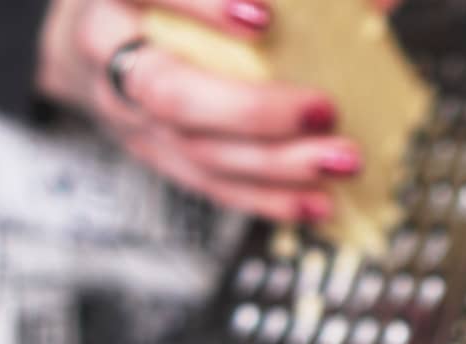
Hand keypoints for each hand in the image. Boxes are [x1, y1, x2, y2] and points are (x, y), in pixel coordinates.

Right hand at [36, 0, 360, 221]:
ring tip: (341, 161)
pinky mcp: (152, 154)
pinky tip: (317, 201)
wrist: (88, 37)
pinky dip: (266, 198)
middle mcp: (111, 54)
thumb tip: (377, 0)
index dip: (202, 5)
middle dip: (253, 109)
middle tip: (325, 108)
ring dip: (274, 164)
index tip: (266, 16)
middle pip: (172, 93)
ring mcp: (126, 113)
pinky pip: (208, 185)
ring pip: (195, 149)